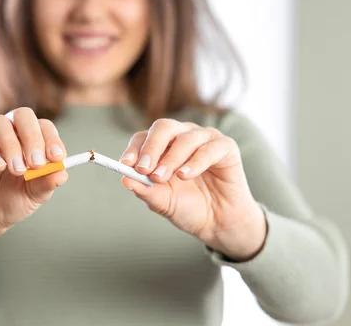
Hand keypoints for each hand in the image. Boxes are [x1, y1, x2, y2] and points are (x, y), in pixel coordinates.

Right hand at [0, 107, 67, 264]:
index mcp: (28, 139)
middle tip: (36, 163)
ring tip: (16, 170)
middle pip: (22, 115)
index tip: (57, 157)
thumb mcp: (34, 195)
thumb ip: (47, 182)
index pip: (43, 126)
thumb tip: (63, 172)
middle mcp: (7, 132)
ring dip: (11, 145)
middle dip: (32, 138)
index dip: (52, 139)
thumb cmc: (10, 202)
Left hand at [119, 119, 266, 260]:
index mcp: (163, 146)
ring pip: (185, 137)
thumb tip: (124, 179)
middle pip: (163, 127)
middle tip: (144, 170)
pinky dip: (195, 162)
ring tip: (163, 178)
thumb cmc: (188, 208)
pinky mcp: (226, 147)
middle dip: (151, 148)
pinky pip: (209, 148)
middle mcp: (183, 136)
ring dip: (171, 159)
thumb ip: (145, 190)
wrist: (218, 223)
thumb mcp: (162, 202)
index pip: (143, 137)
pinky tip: (185, 176)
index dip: (134, 149)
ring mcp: (205, 139)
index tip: (126, 165)